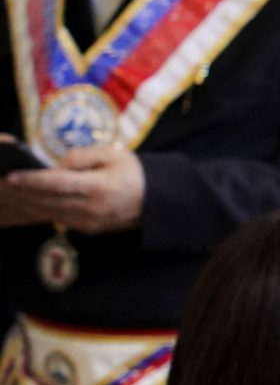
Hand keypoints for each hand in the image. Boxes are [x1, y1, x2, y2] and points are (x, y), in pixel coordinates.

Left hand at [0, 145, 145, 233]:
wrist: (159, 201)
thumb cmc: (135, 172)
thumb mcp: (113, 154)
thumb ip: (81, 157)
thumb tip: (55, 167)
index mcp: (99, 187)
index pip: (57, 184)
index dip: (32, 180)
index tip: (12, 175)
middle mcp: (91, 208)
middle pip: (47, 201)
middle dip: (21, 193)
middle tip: (3, 183)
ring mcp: (88, 222)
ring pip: (47, 213)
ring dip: (25, 204)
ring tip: (8, 194)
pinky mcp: (86, 229)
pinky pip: (56, 219)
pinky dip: (38, 211)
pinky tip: (25, 205)